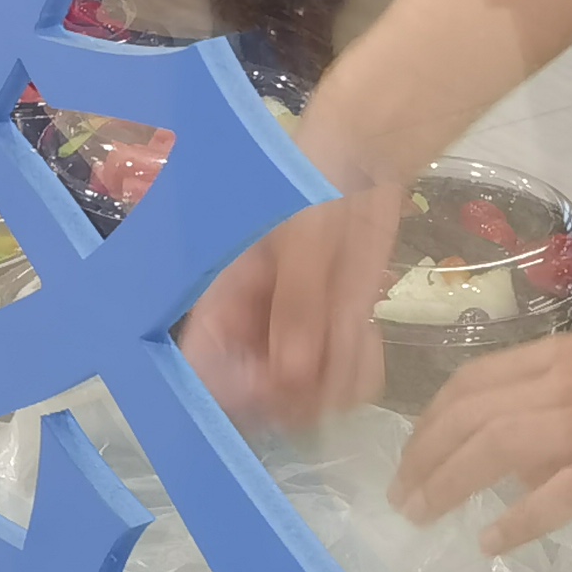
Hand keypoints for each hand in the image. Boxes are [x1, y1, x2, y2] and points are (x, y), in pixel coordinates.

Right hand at [183, 174, 402, 430]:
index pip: (204, 371)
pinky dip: (360, 372)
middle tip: (331, 354)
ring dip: (337, 380)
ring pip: (308, 406)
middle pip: (259, 405)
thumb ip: (297, 305)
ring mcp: (296, 344)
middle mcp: (252, 335)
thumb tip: (292, 375)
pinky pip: (344, 388)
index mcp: (222, 303)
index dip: (236, 393)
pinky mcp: (335, 343)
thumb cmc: (312, 190)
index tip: (279, 382)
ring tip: (355, 332)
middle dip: (300, 393)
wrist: (359, 165)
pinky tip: (367, 334)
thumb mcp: (302, 242)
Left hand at [391, 320, 571, 553]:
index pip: (473, 382)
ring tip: (423, 517)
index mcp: (566, 355)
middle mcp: (567, 382)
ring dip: (449, 484)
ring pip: (496, 448)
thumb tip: (523, 454)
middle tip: (401, 497)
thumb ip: (570, 403)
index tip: (411, 455)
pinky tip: (492, 543)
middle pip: (470, 415)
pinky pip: (553, 496)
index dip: (431, 420)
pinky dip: (515, 520)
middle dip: (424, 457)